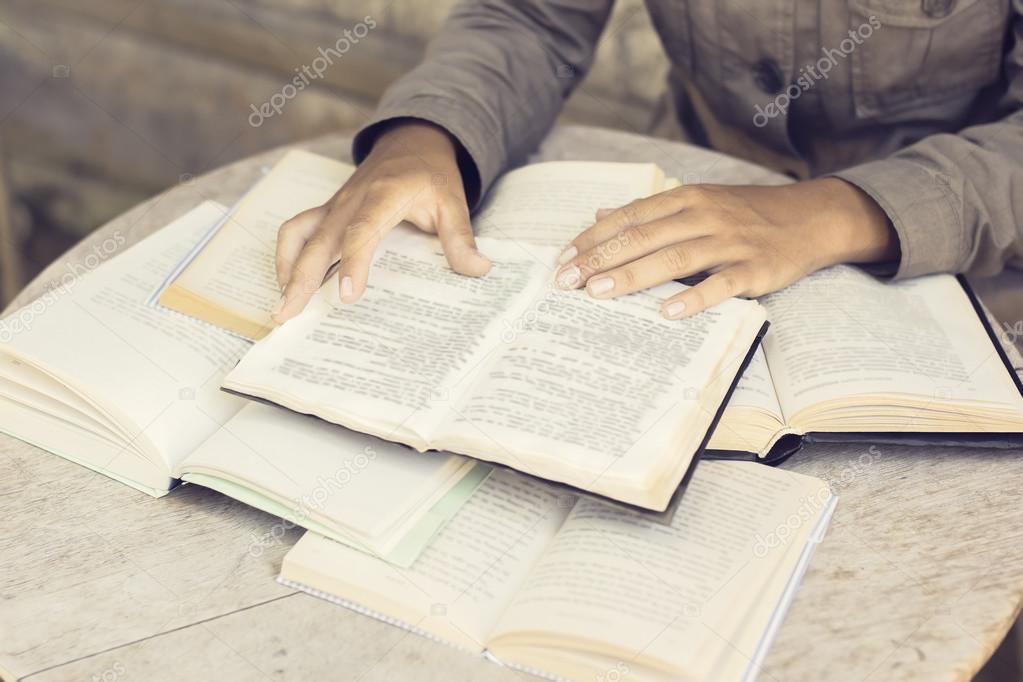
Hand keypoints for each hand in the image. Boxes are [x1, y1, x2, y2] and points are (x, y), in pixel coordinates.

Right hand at [272, 121, 490, 322]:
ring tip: (282, 304)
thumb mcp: (453, 202)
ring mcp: (335, 205)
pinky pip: (297, 230)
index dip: (353, 263)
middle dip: (300, 278)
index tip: (347, 296)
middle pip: (319, 240)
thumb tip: (479, 269)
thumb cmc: (431, 173)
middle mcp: (351, 200)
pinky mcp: (327, 211)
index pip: (362, 232)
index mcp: (383, 196)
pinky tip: (288, 282)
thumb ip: (461, 238)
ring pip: (298, 233)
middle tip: (286, 314)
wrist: (412, 140)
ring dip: (286, 267)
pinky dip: (287, 255)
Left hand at [554, 178, 898, 318]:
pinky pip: (722, 283)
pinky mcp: (756, 268)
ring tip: (599, 293)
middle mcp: (703, 215)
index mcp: (686, 198)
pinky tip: (667, 312)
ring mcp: (730, 241)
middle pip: (643, 236)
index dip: (593, 238)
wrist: (812, 217)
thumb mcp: (697, 202)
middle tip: (566, 282)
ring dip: (633, 275)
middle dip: (600, 259)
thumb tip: (600, 216)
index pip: (629, 217)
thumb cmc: (746, 214)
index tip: (562, 259)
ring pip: (674, 257)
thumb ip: (649, 211)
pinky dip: (695, 298)